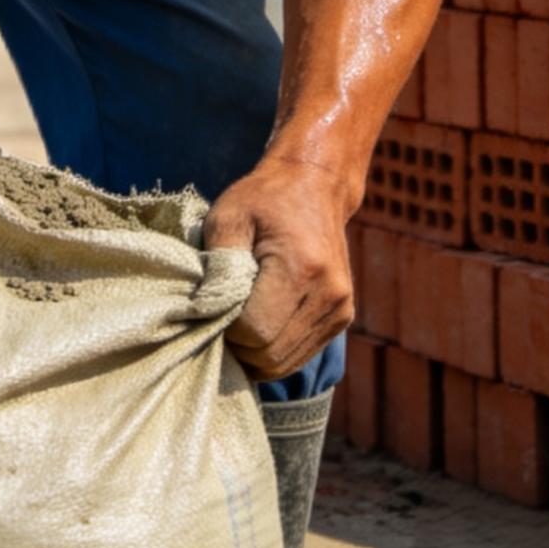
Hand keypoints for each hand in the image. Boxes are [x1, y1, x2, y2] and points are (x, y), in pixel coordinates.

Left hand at [201, 157, 353, 379]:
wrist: (315, 184)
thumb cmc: (264, 198)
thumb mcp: (227, 216)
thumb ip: (217, 265)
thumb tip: (207, 313)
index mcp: (301, 268)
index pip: (254, 331)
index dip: (224, 328)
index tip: (210, 306)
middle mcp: (328, 295)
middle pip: (269, 354)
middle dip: (237, 347)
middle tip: (217, 318)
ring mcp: (340, 310)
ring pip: (283, 363)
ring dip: (253, 353)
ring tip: (235, 321)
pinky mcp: (341, 319)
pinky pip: (298, 355)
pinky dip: (272, 350)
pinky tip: (257, 325)